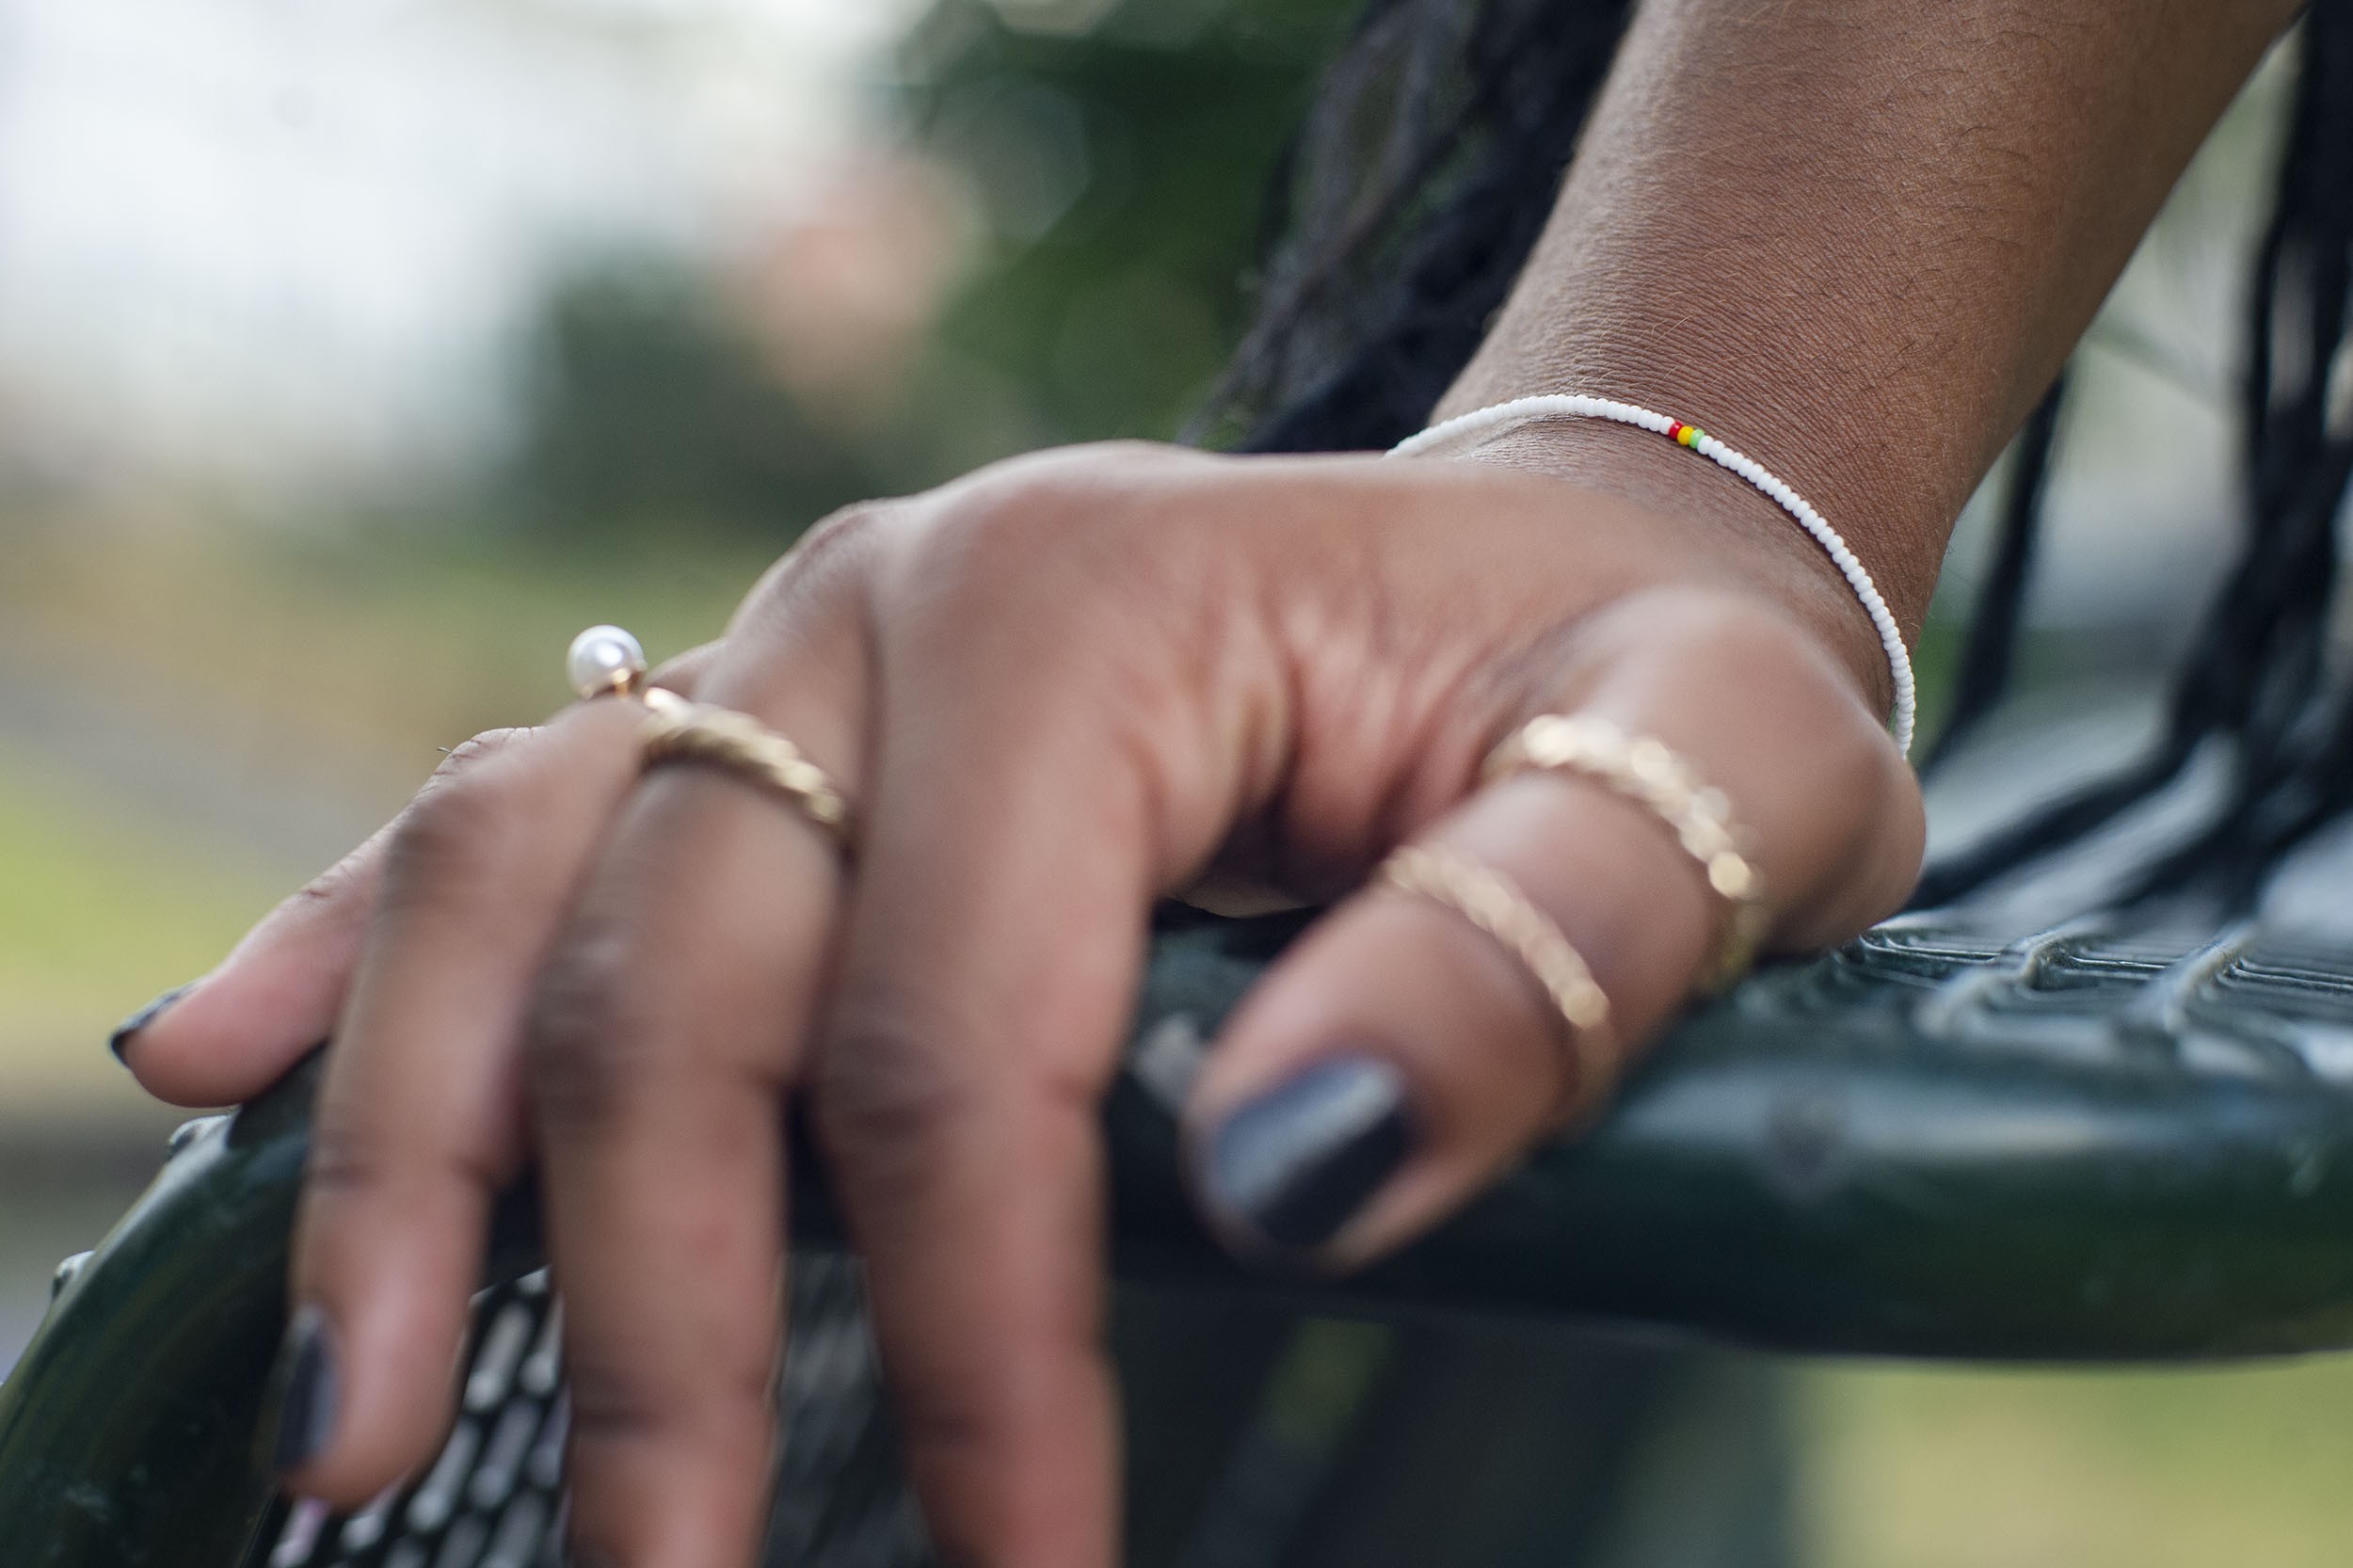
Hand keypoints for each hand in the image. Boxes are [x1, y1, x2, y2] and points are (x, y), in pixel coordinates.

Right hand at [122, 438, 1920, 1567]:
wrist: (1561, 566)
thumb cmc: (1651, 685)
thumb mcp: (1713, 786)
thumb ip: (1529, 955)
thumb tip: (1278, 1179)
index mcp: (1080, 611)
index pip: (952, 1036)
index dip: (967, 1336)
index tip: (1031, 1567)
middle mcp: (877, 605)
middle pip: (685, 993)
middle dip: (661, 1330)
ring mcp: (794, 653)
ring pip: (525, 897)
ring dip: (418, 1166)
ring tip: (354, 1428)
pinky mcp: (770, 722)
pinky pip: (511, 817)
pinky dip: (364, 954)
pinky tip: (214, 1060)